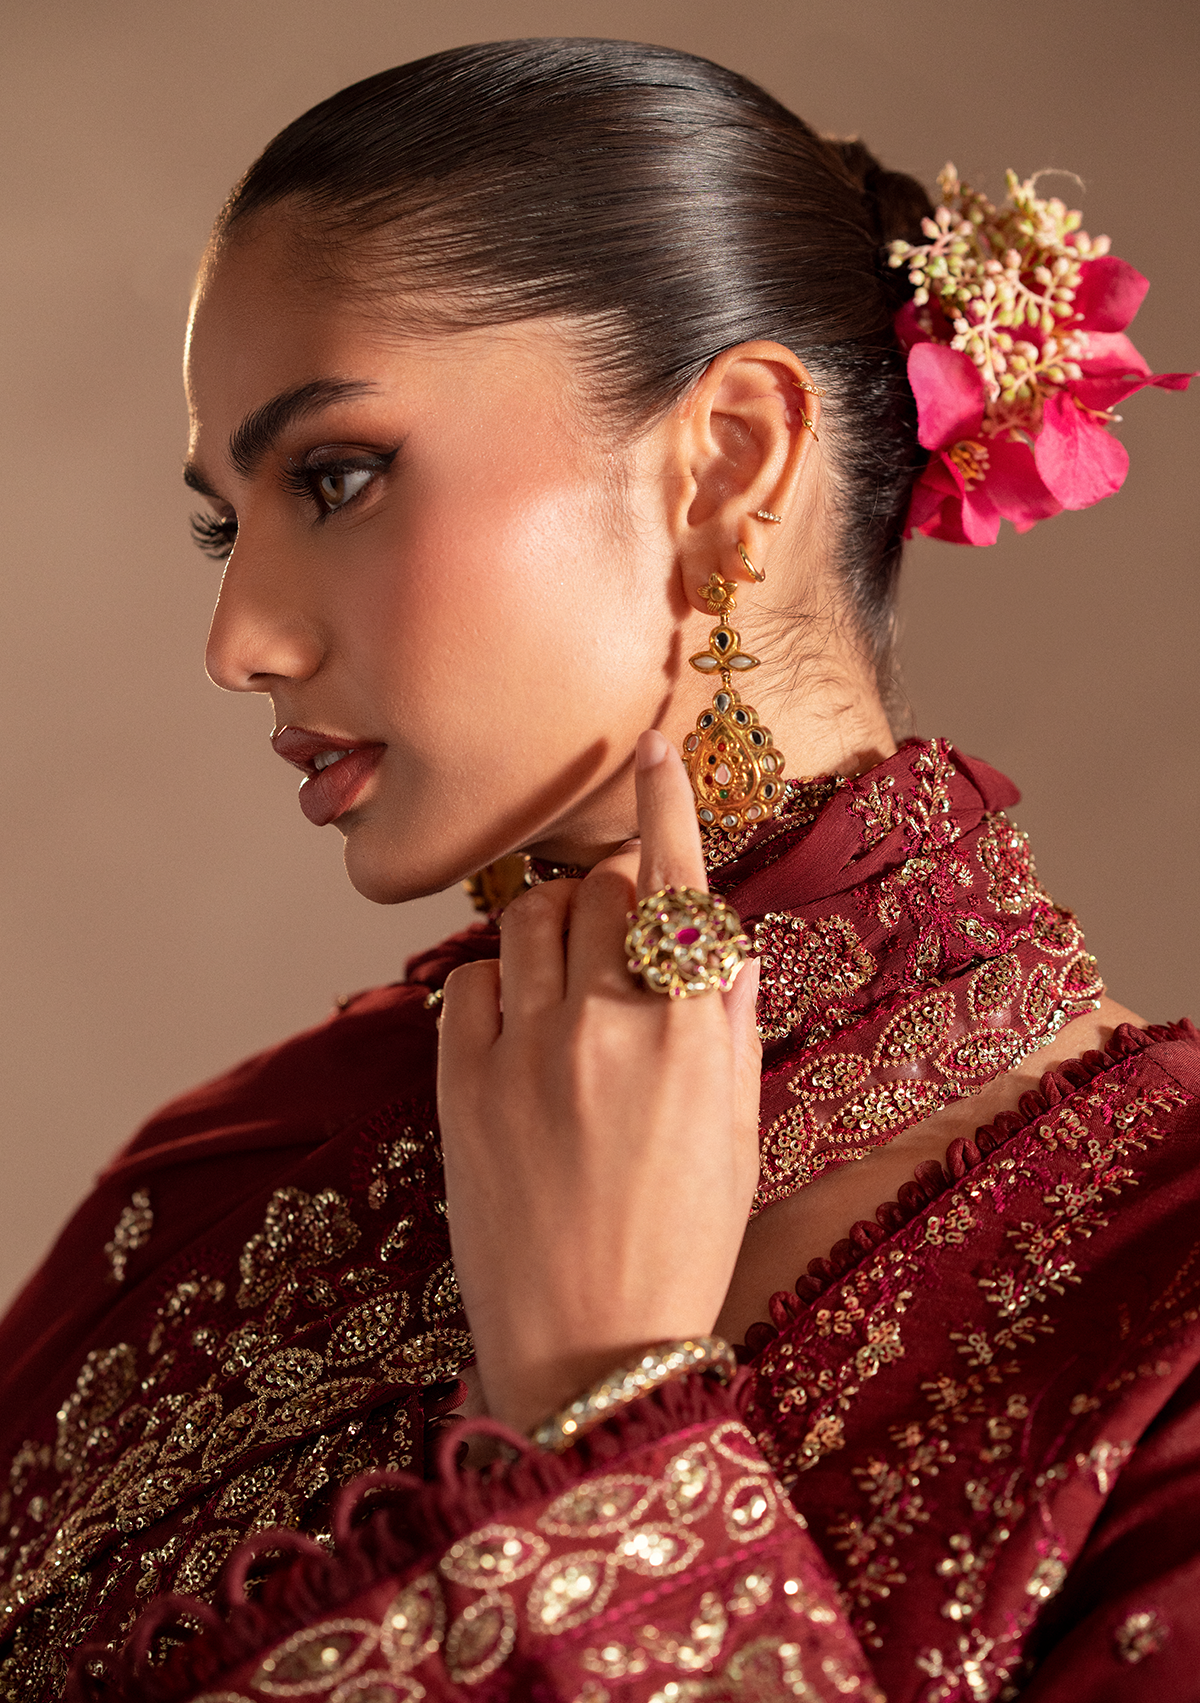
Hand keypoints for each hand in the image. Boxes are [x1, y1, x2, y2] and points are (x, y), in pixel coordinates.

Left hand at [437, 730, 761, 1433]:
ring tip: (566, 992)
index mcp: (690, 1034)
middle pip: (600, 888)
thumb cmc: (680, 1243)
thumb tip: (716, 936)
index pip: (677, 883)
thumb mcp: (736, 1132)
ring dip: (551, 930)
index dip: (666, 803)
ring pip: (528, 920)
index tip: (654, 746)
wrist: (589, 1349)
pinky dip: (495, 988)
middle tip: (617, 941)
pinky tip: (517, 1037)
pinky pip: (468, 983)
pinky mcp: (461, 1085)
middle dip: (612, 893)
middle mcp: (606, 1023)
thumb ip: (727, 1022)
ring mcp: (525, 1051)